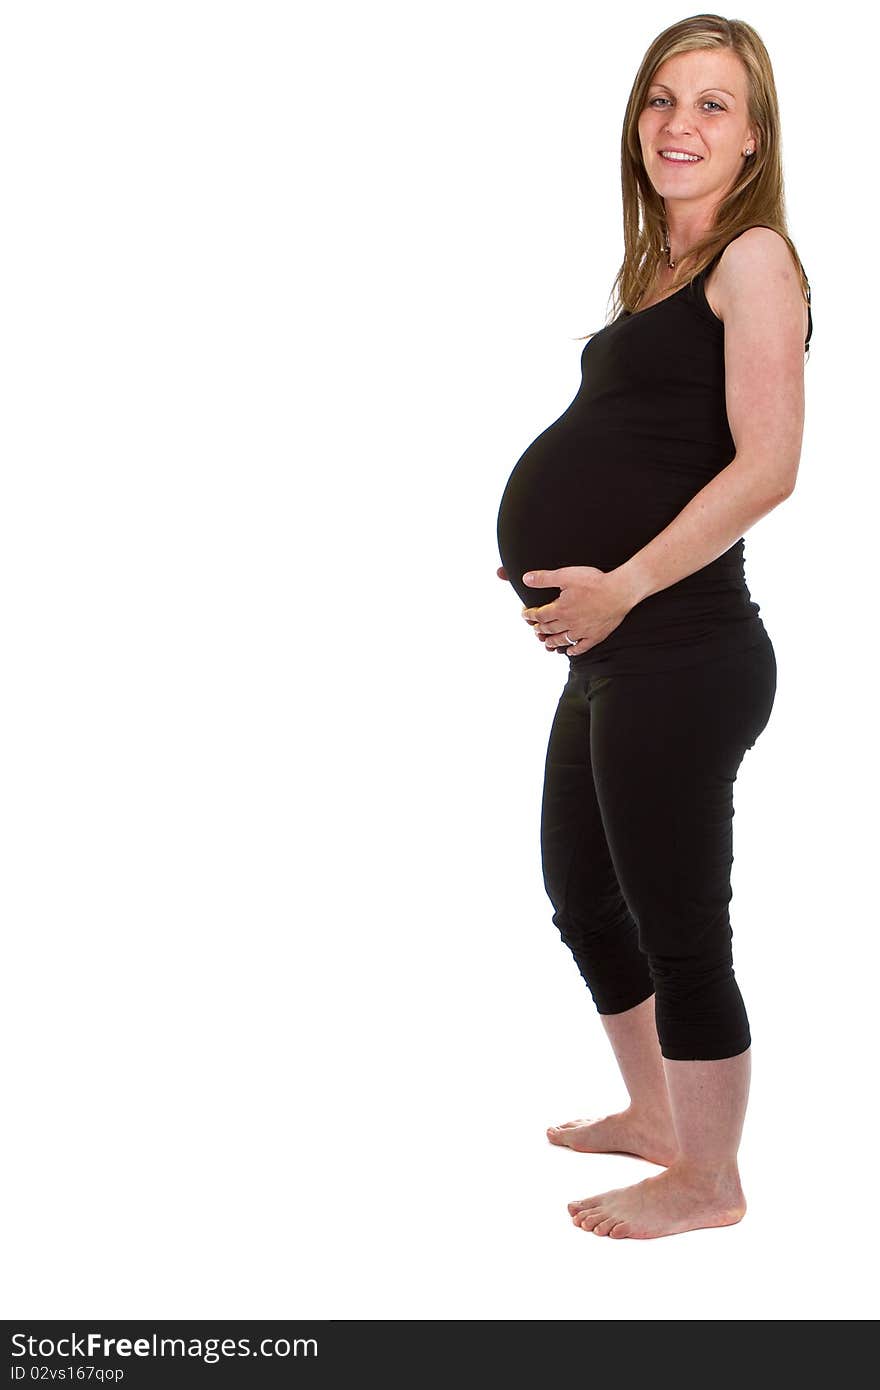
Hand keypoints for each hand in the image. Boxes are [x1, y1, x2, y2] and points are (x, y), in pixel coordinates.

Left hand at [520, 566, 634, 655]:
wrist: (619, 591)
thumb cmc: (594, 582)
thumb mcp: (565, 575)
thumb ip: (544, 578)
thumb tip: (526, 578)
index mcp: (560, 609)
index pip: (539, 616)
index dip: (530, 616)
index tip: (525, 615)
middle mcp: (569, 623)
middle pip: (549, 629)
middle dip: (539, 630)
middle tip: (535, 630)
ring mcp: (582, 631)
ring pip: (563, 640)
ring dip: (552, 642)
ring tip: (547, 643)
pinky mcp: (596, 636)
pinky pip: (582, 647)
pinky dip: (574, 650)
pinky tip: (570, 652)